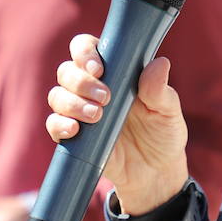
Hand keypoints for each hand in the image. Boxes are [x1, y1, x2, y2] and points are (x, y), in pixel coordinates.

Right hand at [46, 34, 189, 214]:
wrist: (156, 172)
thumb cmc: (163, 132)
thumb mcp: (168, 111)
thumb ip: (160, 89)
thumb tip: (160, 63)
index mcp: (113, 71)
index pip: (86, 48)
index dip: (85, 52)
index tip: (99, 68)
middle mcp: (91, 88)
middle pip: (67, 71)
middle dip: (80, 82)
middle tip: (105, 97)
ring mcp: (79, 112)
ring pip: (57, 95)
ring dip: (72, 103)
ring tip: (97, 115)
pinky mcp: (73, 137)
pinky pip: (53, 125)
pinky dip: (59, 124)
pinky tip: (75, 129)